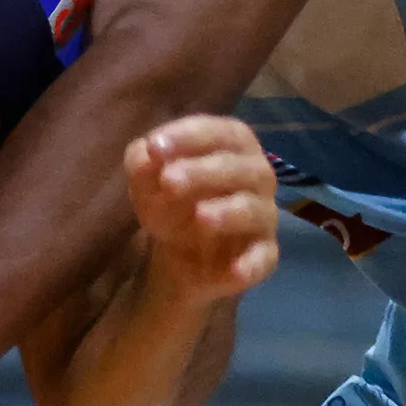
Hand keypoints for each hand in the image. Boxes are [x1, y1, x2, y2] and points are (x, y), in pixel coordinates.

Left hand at [126, 116, 278, 301]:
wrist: (181, 255)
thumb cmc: (171, 202)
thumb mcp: (146, 183)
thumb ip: (142, 163)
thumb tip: (145, 154)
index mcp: (232, 147)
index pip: (219, 133)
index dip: (189, 137)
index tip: (155, 147)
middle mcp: (256, 175)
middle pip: (238, 167)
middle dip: (203, 171)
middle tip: (169, 181)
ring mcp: (263, 215)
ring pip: (254, 209)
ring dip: (228, 211)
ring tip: (200, 216)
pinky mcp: (264, 253)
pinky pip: (264, 257)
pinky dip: (252, 263)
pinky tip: (236, 272)